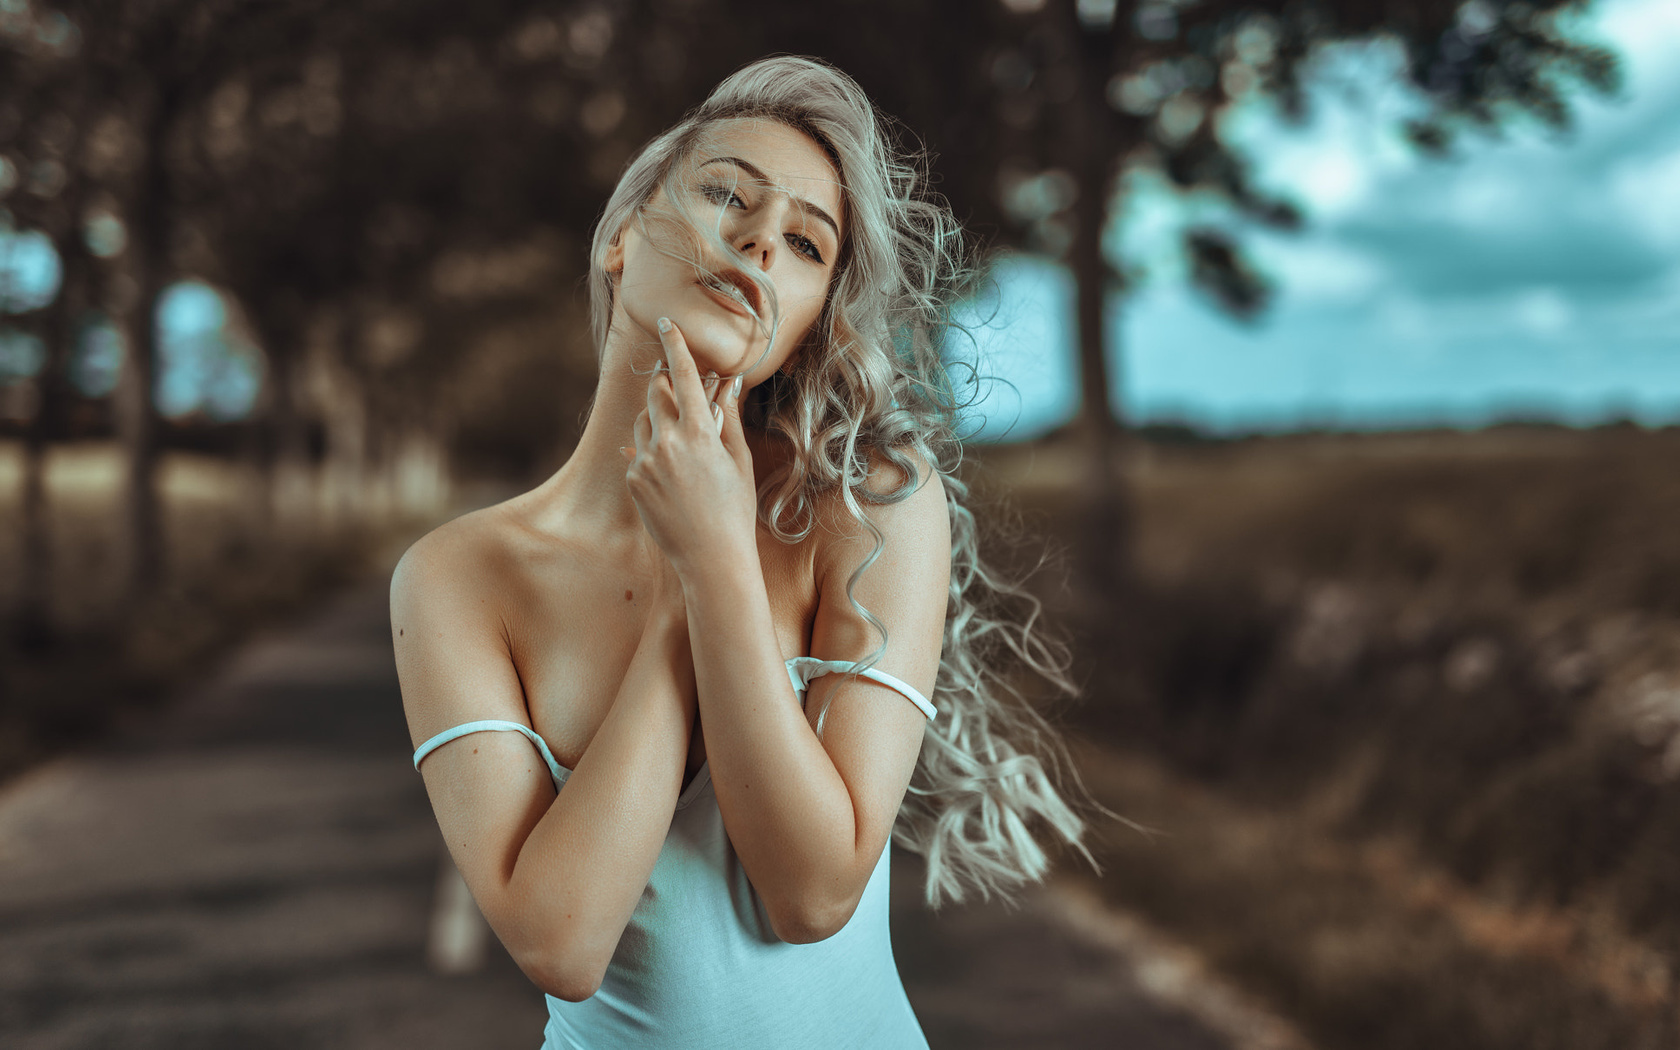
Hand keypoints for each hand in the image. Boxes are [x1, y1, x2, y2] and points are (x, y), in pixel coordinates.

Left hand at [621, 318, 756, 585]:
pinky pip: (638, 453)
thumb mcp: (738, 461)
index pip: (686, 375)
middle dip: (665, 383)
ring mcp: (646, 462)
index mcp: (699, 432)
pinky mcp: (634, 481)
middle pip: (657, 392)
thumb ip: (729, 418)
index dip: (676, 345)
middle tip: (676, 384)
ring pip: (644, 421)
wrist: (710, 558)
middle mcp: (667, 442)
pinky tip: (672, 474)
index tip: (666, 323)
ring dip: (658, 419)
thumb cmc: (734, 510)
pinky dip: (652, 452)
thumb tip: (728, 384)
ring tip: (681, 443)